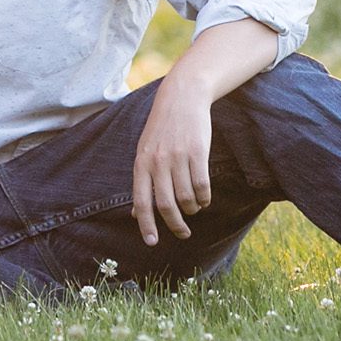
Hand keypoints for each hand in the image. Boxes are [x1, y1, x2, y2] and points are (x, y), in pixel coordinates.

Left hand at [132, 74, 213, 246]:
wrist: (181, 98)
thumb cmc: (162, 129)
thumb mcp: (145, 152)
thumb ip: (142, 182)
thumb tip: (136, 214)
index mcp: (141, 163)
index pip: (141, 201)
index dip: (146, 224)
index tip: (152, 242)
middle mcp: (158, 162)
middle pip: (166, 205)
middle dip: (175, 225)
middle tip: (182, 234)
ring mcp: (178, 157)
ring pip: (186, 197)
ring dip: (192, 209)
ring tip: (194, 208)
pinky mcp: (197, 152)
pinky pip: (202, 185)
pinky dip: (204, 198)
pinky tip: (204, 199)